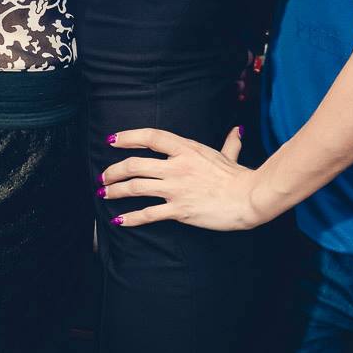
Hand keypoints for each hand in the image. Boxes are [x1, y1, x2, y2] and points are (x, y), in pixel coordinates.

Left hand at [99, 126, 257, 229]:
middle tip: (103, 177)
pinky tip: (120, 220)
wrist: (249, 198)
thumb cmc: (239, 177)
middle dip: (113, 171)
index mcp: (187, 149)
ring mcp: (176, 189)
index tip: (112, 140)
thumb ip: (229, 143)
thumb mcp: (230, 155)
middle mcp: (177, 167)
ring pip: (136, 187)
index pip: (150, 137)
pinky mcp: (179, 210)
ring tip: (104, 194)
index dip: (128, 137)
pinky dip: (131, 218)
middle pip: (134, 164)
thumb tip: (236, 131)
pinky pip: (148, 214)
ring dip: (116, 191)